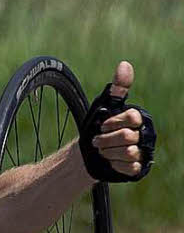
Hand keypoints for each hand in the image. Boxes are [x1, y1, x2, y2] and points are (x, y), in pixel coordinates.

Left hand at [79, 60, 155, 182]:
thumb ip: (117, 88)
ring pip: (128, 153)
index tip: (102, 126)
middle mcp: (145, 134)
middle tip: (97, 141)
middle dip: (106, 140)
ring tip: (103, 151)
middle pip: (128, 137)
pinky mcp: (137, 168)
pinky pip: (129, 167)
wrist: (87, 153)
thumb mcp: (104, 106)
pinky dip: (114, 165)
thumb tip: (125, 64)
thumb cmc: (97, 127)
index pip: (132, 118)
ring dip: (108, 152)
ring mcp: (143, 152)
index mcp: (138, 119)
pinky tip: (110, 161)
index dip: (112, 123)